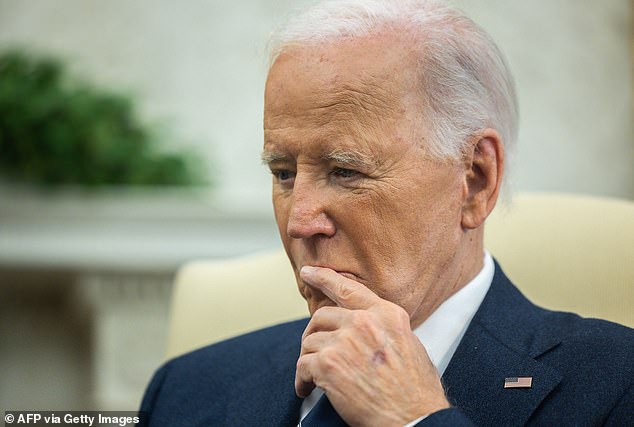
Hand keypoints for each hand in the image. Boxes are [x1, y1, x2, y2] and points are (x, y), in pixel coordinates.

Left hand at [296, 266, 449, 426]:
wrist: (413, 419)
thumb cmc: (416, 391)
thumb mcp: (410, 345)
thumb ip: (385, 328)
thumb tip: (367, 326)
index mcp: (386, 314)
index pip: (348, 288)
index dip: (324, 278)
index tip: (309, 272)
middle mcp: (364, 322)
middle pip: (322, 316)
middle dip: (315, 334)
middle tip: (314, 349)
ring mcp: (344, 342)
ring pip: (310, 342)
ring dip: (310, 360)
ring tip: (314, 377)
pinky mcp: (328, 365)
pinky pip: (303, 365)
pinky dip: (302, 380)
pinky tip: (307, 389)